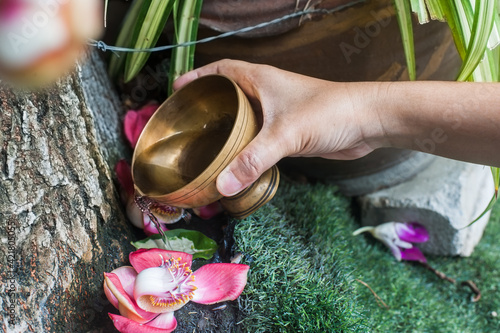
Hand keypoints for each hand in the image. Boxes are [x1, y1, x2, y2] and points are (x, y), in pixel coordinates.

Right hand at [174, 60, 383, 195]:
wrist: (367, 122)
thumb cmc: (329, 112)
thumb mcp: (285, 134)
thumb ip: (252, 160)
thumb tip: (222, 185)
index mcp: (260, 80)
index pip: (222, 70)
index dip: (199, 77)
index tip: (178, 89)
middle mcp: (266, 93)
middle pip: (229, 95)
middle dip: (209, 106)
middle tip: (187, 123)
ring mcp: (278, 113)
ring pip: (244, 119)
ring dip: (227, 129)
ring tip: (205, 144)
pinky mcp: (288, 132)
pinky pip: (259, 138)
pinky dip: (245, 147)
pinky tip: (234, 160)